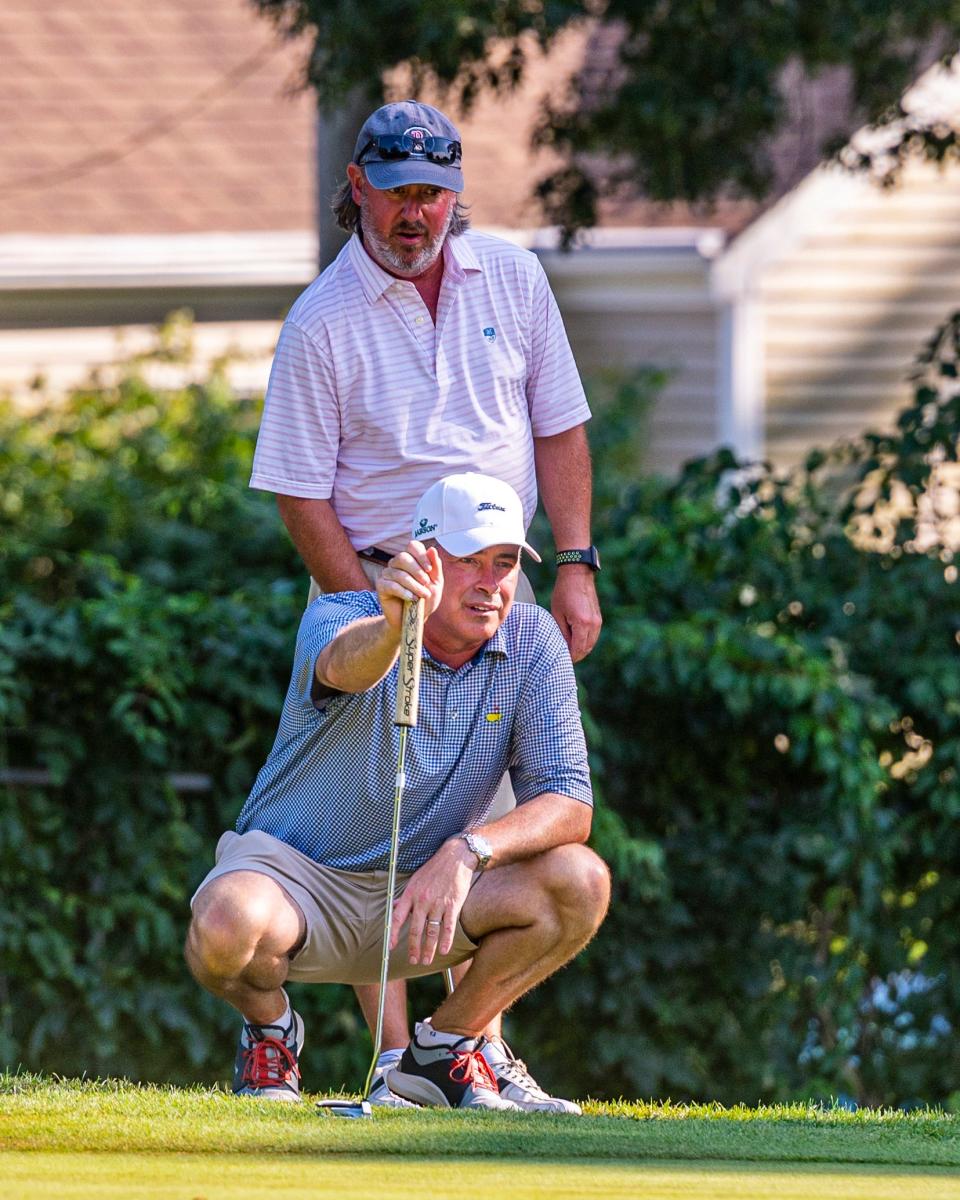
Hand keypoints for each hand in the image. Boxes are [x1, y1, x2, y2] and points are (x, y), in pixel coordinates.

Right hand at [376, 541, 442, 632]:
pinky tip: (412, 599)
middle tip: (426, 583)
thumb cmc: (425, 600)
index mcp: (411, 559)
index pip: (412, 546)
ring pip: (399, 573)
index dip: (421, 555)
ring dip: (414, 585)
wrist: (413, 620)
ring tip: (423, 595)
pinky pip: (391, 585)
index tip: (429, 569)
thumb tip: (432, 549)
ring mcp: (387, 574)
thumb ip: (435, 567)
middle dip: (417, 571)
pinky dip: (404, 592)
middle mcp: (397, 563)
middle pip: (403, 557)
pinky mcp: (381, 586)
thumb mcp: (436, 584)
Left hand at [390, 839, 475, 965]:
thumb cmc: (434, 869)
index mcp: (411, 893)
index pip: (398, 917)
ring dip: (428, 949)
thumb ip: (406, 896)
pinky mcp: (453, 905)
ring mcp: (438, 903)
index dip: (394, 933)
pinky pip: (448, 927)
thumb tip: (395, 906)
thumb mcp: (415, 879)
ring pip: (432, 932)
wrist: (455, 858)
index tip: (391, 947)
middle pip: (415, 929)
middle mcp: (423, 900)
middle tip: (413, 961)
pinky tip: (443, 951)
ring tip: (426, 961)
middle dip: (413, 948)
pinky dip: (446, 941)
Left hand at [551, 566, 601, 660]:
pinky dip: (586, 642)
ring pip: (591, 644)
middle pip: (586, 649)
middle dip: (576, 655)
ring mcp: (598, 621)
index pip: (578, 649)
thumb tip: (563, 647)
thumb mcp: (557, 613)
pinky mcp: (598, 618)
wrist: (577, 574)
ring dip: (581, 649)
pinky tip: (576, 641)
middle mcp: (593, 624)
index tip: (561, 660)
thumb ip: (561, 632)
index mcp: (582, 623)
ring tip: (569, 650)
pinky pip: (593, 636)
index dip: (570, 657)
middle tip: (564, 658)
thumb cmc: (563, 592)